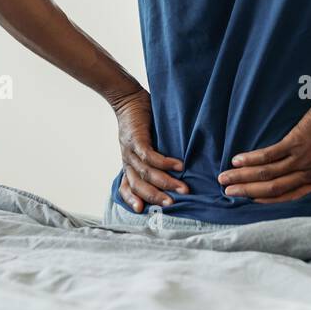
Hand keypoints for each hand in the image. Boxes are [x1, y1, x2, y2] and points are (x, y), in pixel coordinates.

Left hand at [110, 88, 187, 211]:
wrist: (128, 98)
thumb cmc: (140, 121)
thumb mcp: (143, 143)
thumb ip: (153, 157)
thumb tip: (177, 170)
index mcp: (129, 164)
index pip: (127, 187)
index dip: (132, 200)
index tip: (142, 211)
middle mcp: (128, 160)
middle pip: (139, 185)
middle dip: (156, 196)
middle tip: (173, 205)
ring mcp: (130, 150)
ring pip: (146, 173)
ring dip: (165, 182)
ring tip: (183, 189)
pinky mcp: (136, 139)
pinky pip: (150, 156)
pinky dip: (165, 162)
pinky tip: (178, 165)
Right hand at [217, 92, 310, 202]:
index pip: (294, 195)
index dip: (272, 200)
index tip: (254, 200)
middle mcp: (310, 173)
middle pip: (275, 189)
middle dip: (249, 193)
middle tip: (230, 194)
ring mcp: (301, 158)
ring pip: (267, 175)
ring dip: (244, 179)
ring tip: (224, 180)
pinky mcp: (294, 142)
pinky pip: (269, 155)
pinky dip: (251, 160)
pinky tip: (236, 161)